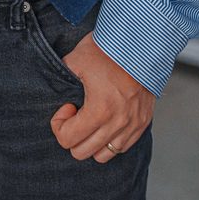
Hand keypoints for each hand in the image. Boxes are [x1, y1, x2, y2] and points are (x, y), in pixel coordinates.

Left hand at [50, 38, 153, 163]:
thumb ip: (62, 78)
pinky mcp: (142, 123)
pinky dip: (109, 141)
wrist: (141, 44)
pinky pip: (122, 147)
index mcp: (100, 110)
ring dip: (91, 141)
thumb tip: (55, 89)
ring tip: (91, 120)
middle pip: (83, 152)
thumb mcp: (76, 60)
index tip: (67, 106)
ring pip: (104, 155)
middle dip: (72, 135)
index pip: (67, 140)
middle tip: (76, 114)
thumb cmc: (108, 50)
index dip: (59, 124)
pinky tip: (105, 122)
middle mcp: (118, 123)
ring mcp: (132, 125)